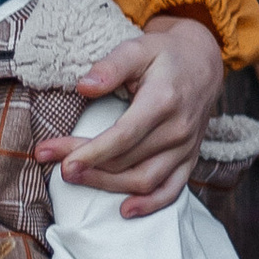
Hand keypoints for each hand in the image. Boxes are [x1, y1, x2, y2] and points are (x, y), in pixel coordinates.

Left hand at [34, 11, 224, 214]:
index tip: (60, 158)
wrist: (203, 64)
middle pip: (127, 160)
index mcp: (164, 100)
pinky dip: (150, 205)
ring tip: (77, 181)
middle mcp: (178, 129)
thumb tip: (83, 86)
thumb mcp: (138, 48)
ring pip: (145, 180)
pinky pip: (172, 190)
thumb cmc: (165, 55)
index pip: (123, 136)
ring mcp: (185, 148)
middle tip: (55, 166)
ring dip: (108, 186)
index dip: (91, 152)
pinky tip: (125, 211)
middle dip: (88, 167)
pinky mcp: (189, 159)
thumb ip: (111, 66)